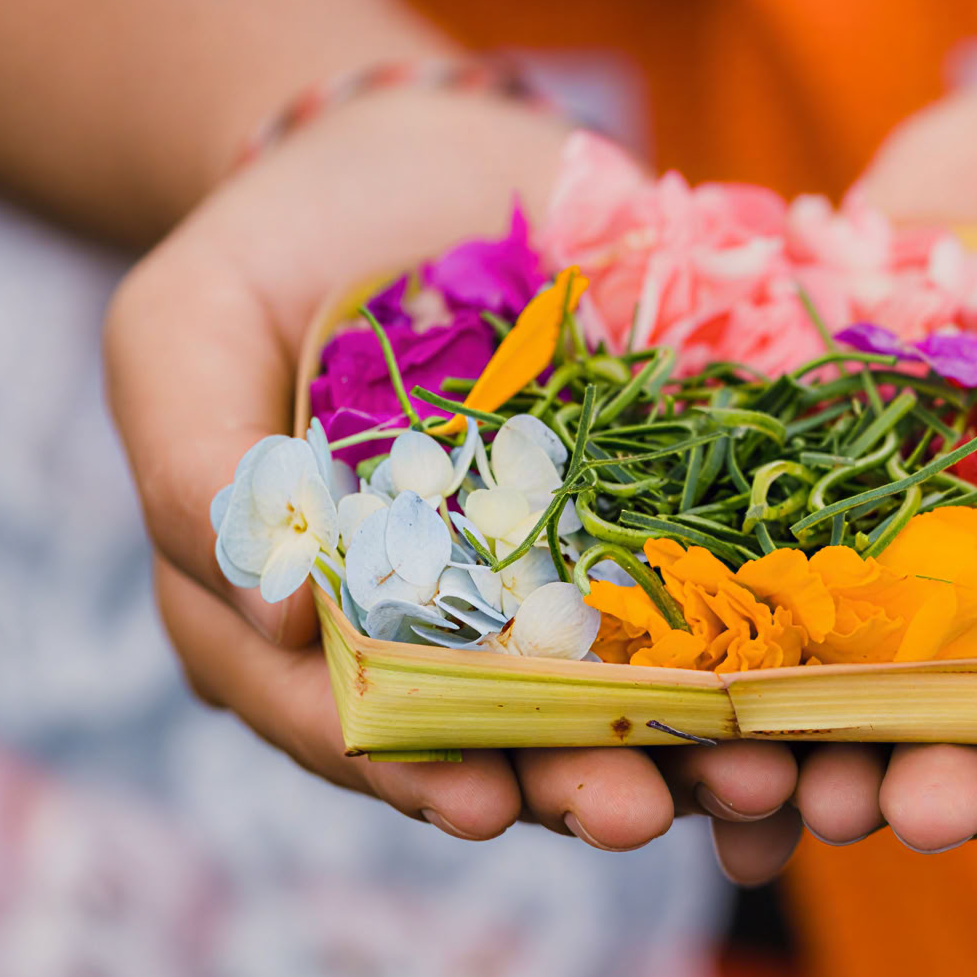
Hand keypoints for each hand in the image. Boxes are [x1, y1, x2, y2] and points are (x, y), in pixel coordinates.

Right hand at [106, 90, 798, 846]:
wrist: (407, 166)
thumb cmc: (274, 248)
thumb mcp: (184, 332)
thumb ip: (198, 471)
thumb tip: (274, 619)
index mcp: (296, 612)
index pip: (341, 718)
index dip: (403, 766)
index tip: (480, 799)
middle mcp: (418, 620)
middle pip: (485, 734)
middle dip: (561, 782)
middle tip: (641, 811)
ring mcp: (530, 577)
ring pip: (595, 696)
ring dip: (669, 748)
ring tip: (750, 775)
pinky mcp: (624, 523)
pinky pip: (678, 606)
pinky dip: (730, 657)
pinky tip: (792, 702)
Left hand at [708, 40, 976, 882]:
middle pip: (959, 703)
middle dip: (906, 768)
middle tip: (852, 809)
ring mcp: (910, 503)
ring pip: (841, 640)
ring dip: (789, 717)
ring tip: (742, 764)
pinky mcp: (824, 428)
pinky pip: (761, 514)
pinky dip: (714, 588)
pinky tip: (664, 653)